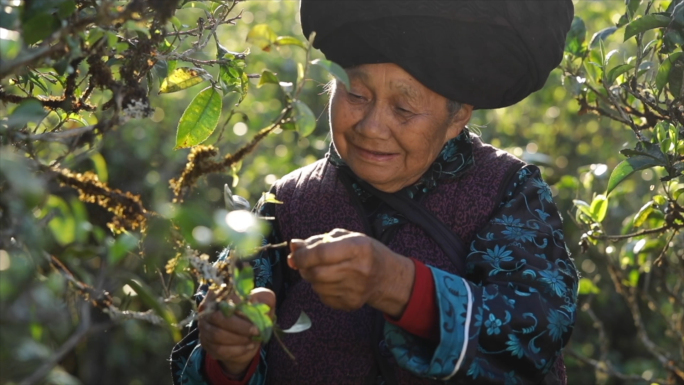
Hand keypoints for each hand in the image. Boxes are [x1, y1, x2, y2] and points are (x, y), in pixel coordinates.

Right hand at [198, 288, 274, 376]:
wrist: (247, 337)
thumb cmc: (253, 315)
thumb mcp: (263, 303)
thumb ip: (264, 298)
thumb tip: (260, 302)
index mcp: (219, 293)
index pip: (223, 296)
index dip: (238, 304)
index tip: (254, 310)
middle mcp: (207, 309)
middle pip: (218, 317)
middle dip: (240, 326)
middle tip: (256, 331)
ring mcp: (204, 327)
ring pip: (217, 335)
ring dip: (238, 339)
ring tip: (253, 340)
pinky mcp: (206, 343)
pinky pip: (219, 349)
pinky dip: (236, 350)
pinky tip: (248, 347)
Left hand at [288, 229, 413, 316]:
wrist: (387, 277)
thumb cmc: (364, 252)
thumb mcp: (346, 238)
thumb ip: (318, 241)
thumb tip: (293, 246)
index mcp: (358, 248)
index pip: (322, 253)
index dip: (303, 255)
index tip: (295, 254)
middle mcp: (358, 270)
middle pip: (316, 273)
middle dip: (303, 268)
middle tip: (305, 263)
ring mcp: (355, 290)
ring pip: (317, 286)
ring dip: (311, 277)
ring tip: (322, 270)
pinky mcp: (351, 304)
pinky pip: (323, 297)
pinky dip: (320, 288)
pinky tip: (332, 281)